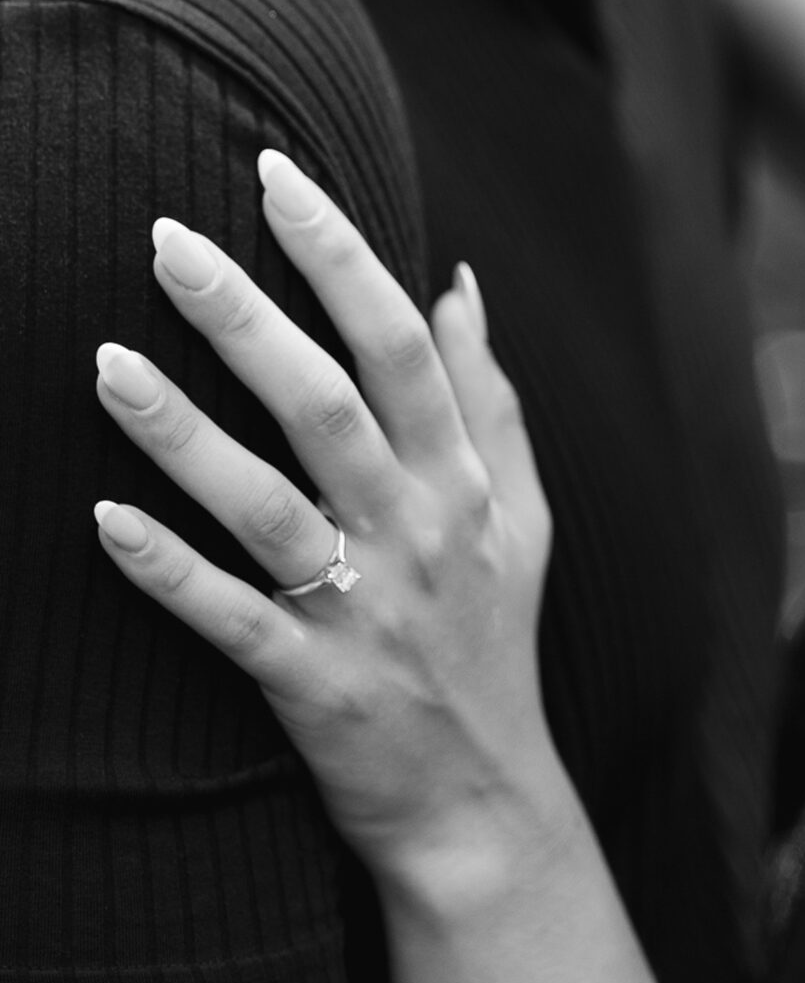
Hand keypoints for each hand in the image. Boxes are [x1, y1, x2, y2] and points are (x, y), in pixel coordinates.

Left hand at [92, 152, 563, 901]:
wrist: (484, 806)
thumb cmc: (492, 641)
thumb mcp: (523, 514)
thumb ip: (490, 396)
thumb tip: (460, 281)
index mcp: (464, 479)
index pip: (401, 342)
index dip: (341, 254)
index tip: (277, 176)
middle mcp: (419, 532)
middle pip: (327, 404)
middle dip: (246, 316)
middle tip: (168, 240)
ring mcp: (363, 611)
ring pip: (265, 505)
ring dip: (183, 433)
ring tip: (104, 364)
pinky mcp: (309, 686)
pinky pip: (228, 619)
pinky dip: (169, 569)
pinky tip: (102, 519)